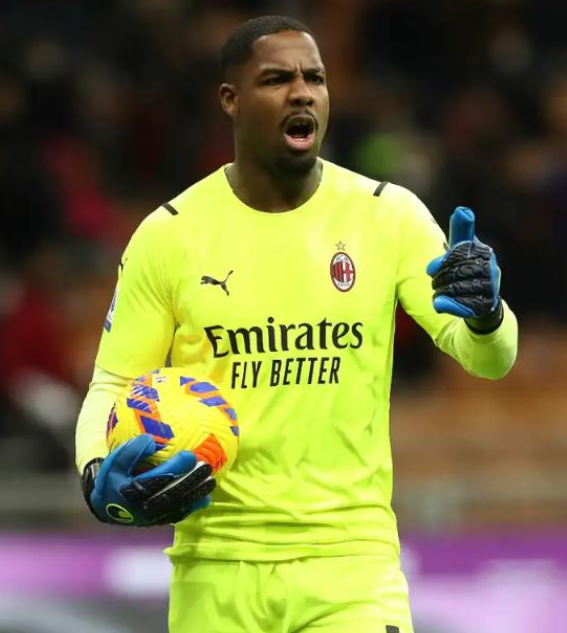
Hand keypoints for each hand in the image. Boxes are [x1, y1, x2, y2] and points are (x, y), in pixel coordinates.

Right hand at [82, 434, 214, 526]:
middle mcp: (143, 507)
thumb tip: (150, 440)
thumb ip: (130, 451)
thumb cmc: (112, 479)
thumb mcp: (114, 462)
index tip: (189, 455)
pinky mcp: (158, 521)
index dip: (174, 468)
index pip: (157, 479)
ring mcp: (152, 517)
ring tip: (211, 481)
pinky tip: (205, 498)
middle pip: (171, 493)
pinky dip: (192, 507)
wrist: (105, 507)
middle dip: (190, 480)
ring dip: (196, 494)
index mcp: (131, 491)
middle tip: (206, 467)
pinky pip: (178, 515)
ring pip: (178, 506)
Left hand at [426, 206, 501, 325]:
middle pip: (456, 271)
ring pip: (457, 288)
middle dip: (440, 278)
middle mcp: (491, 269)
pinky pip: (463, 305)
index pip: (459, 252)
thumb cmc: (470, 269)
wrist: (483, 302)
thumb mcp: (464, 249)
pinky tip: (439, 304)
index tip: (431, 269)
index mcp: (485, 252)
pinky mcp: (485, 305)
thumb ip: (461, 231)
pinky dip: (449, 304)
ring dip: (442, 291)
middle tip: (435, 282)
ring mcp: (490, 288)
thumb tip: (462, 210)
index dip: (442, 261)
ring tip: (440, 292)